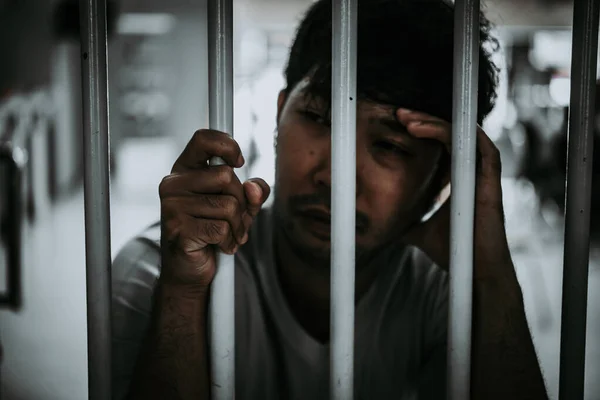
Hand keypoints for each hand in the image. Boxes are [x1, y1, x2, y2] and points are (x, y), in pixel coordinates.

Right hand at [159, 129, 270, 287]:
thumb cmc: (213, 231)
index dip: (227, 145)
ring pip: (228, 205)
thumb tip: (253, 188)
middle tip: (234, 220)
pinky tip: (219, 246)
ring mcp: (172, 206)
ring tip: (227, 235)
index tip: (238, 162)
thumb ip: (253, 192)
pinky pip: (222, 229)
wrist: (189, 269)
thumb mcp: (240, 206)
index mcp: (185, 170)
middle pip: (226, 176)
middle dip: (241, 202)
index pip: (203, 139)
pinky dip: (229, 241)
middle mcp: (173, 184)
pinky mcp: (178, 229)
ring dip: (237, 226)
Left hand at [397, 109, 511, 281]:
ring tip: (410, 121)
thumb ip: (403, 220)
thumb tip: (378, 223)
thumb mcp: (417, 230)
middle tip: (399, 114)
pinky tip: (441, 128)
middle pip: (450, 133)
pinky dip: (466, 135)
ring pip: (465, 135)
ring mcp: (482, 175)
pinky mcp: (492, 182)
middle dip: (424, 119)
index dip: (421, 128)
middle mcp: (470, 170)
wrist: (473, 271)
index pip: (439, 141)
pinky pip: (484, 149)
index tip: (396, 123)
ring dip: (438, 124)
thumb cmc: (452, 249)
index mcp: (456, 176)